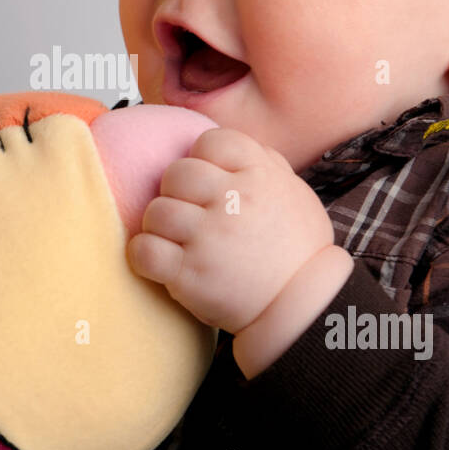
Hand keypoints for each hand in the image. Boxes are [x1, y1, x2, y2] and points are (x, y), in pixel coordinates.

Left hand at [126, 127, 340, 335]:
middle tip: (191, 214)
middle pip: (176, 173)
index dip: (204, 158)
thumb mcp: (294, 193)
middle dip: (178, 192)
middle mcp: (233, 200)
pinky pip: (144, 250)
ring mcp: (208, 237)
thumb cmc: (297, 250)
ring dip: (161, 225)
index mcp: (259, 174)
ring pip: (156, 211)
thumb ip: (263, 163)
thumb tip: (226, 149)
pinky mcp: (189, 273)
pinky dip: (144, 254)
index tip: (211, 182)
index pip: (211, 141)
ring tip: (178, 239)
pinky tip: (162, 260)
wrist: (304, 308)